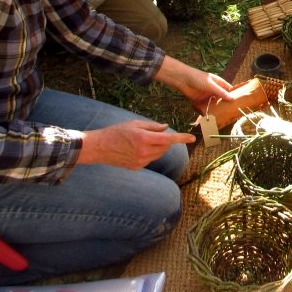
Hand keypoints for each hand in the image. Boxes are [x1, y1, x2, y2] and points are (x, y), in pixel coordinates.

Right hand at [78, 120, 194, 169]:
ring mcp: (141, 161)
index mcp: (144, 138)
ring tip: (142, 140)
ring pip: (159, 154)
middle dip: (165, 140)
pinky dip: (150, 153)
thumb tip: (166, 128)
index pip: (168, 139)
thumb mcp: (135, 124)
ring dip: (158, 147)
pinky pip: (150, 159)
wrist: (99, 148)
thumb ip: (152, 126)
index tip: (192, 138)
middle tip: (153, 133)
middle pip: (165, 146)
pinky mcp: (137, 167)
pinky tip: (136, 149)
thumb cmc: (116, 132)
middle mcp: (144, 152)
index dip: (182, 138)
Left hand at [154, 56, 234, 113]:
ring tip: (224, 118)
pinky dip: (209, 111)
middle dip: (226, 105)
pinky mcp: (200, 101)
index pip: (229, 90)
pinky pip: (206, 107)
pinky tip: (213, 118)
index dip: (234, 96)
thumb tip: (232, 98)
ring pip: (215, 104)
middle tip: (233, 113)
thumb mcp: (210, 85)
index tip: (239, 103)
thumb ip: (220, 92)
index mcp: (219, 83)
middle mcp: (214, 90)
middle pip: (222, 98)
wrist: (182, 79)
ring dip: (217, 109)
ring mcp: (207, 96)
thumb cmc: (197, 78)